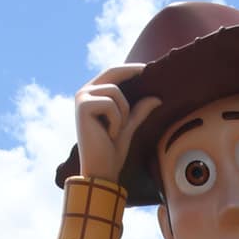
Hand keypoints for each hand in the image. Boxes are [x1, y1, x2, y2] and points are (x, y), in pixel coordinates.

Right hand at [74, 66, 162, 184]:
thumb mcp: (129, 127)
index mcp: (93, 95)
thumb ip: (139, 112)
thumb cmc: (112, 151)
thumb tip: (156, 97)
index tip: (147, 67)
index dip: (129, 68)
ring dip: (123, 113)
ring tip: (116, 130)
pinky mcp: (83, 106)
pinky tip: (109, 134)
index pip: (112, 73)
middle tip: (148, 71)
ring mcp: (82, 98)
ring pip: (115, 92)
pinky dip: (116, 121)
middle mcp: (84, 93)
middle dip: (131, 73)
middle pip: (112, 73)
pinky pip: (111, 104)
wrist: (101, 171)